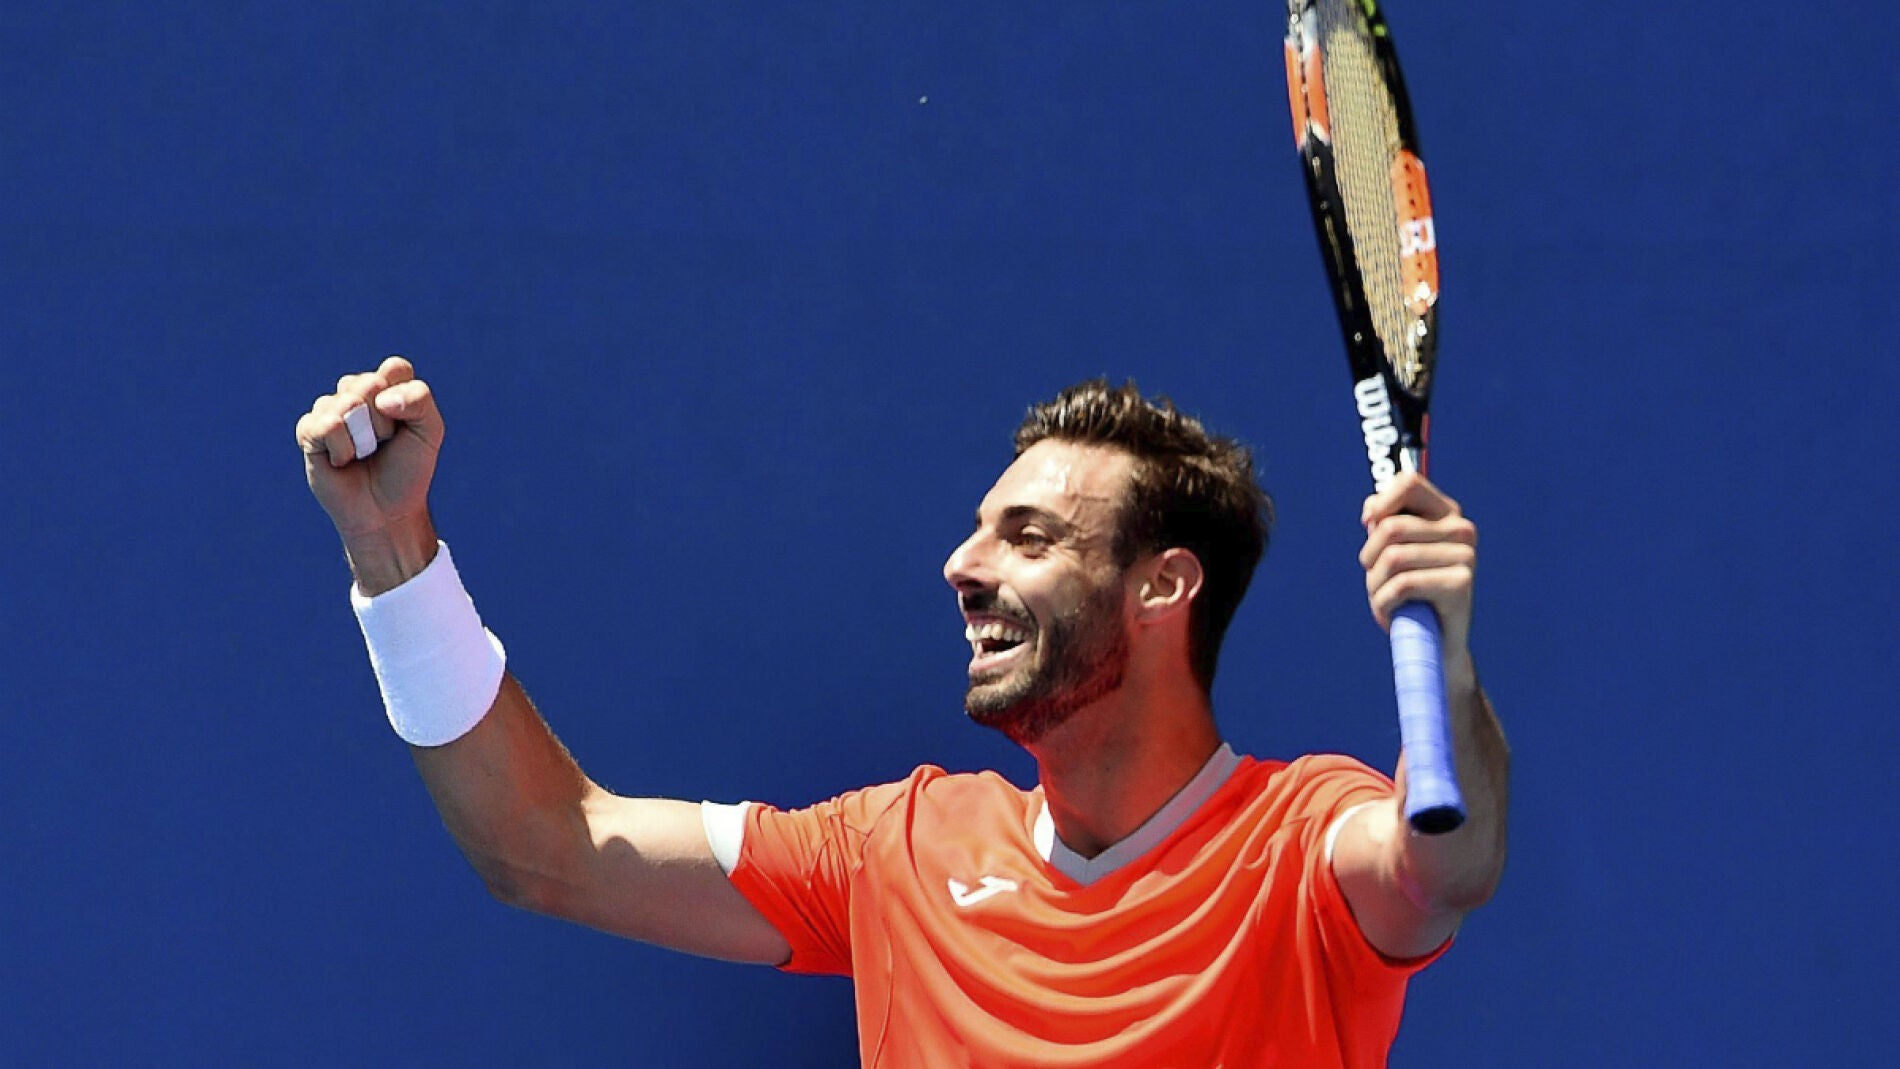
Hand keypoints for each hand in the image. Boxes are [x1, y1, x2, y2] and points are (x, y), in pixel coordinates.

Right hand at [295, 356, 443, 591]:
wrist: (387, 512)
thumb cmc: (408, 471)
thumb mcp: (430, 432)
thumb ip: (419, 399)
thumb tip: (380, 398)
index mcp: (387, 387)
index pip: (395, 368)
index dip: (404, 400)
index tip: (407, 425)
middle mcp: (357, 394)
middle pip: (369, 384)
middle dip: (384, 422)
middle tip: (384, 444)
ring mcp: (331, 410)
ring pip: (346, 404)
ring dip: (363, 437)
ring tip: (364, 454)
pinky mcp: (309, 431)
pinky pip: (324, 425)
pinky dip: (342, 449)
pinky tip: (342, 461)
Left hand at [1359, 472, 1477, 657]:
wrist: (1435, 646)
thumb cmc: (1408, 596)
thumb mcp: (1389, 554)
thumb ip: (1382, 523)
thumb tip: (1372, 510)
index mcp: (1446, 513)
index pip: (1408, 483)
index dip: (1380, 503)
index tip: (1369, 525)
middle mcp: (1461, 530)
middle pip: (1390, 528)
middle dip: (1369, 559)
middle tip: (1375, 581)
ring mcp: (1465, 556)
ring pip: (1392, 558)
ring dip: (1374, 586)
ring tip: (1385, 601)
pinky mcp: (1461, 583)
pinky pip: (1402, 585)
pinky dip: (1384, 603)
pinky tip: (1392, 614)